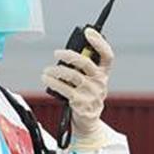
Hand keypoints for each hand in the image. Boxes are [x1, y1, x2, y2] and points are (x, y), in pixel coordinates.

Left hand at [41, 27, 114, 142]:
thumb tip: (65, 54)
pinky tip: (47, 79)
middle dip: (70, 55)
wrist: (88, 121)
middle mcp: (99, 82)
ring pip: (72, 76)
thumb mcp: (89, 81)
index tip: (89, 32)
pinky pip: (65, 89)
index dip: (99, 42)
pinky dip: (53, 82)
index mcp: (103, 74)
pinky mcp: (81, 103)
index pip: (107, 55)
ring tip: (47, 70)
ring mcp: (91, 94)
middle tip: (57, 53)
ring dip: (56, 71)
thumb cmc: (86, 96)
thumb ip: (82, 68)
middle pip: (86, 63)